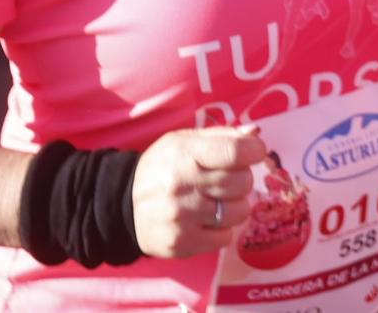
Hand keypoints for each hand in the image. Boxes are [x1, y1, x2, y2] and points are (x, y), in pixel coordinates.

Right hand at [130, 124, 267, 259]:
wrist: (123, 206)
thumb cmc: (162, 168)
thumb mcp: (184, 142)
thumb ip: (222, 136)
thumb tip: (255, 135)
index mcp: (185, 154)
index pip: (234, 151)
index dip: (253, 150)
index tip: (254, 152)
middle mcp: (183, 185)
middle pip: (242, 182)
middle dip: (243, 178)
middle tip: (229, 179)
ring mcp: (183, 217)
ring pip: (239, 211)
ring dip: (236, 205)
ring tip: (219, 201)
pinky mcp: (183, 243)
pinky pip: (226, 237)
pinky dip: (223, 228)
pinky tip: (208, 220)